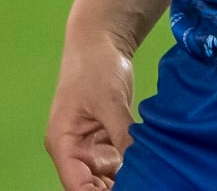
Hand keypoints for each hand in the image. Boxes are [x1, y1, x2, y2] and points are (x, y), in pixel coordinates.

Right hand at [45, 28, 137, 190]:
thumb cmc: (95, 66)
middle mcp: (75, 151)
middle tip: (148, 187)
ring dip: (127, 182)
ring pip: (108, 179)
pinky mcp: (109, 139)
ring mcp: (92, 147)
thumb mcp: (109, 100)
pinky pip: (121, 164)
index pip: (77, 186)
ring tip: (153, 182)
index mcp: (64, 143)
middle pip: (92, 186)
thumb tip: (138, 162)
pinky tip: (152, 173)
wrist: (102, 41)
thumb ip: (122, 133)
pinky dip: (134, 169)